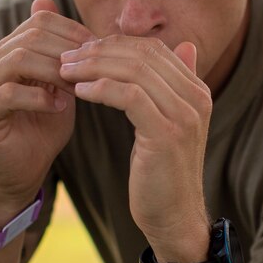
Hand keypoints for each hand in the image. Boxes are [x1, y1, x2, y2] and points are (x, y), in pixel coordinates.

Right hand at [0, 0, 94, 222]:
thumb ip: (65, 57)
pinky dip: (40, 98)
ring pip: (20, 59)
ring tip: (78, 88)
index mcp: (9, 51)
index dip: (73, 31)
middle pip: (31, 36)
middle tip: (94, 69)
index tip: (100, 50)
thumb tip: (76, 21)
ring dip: (55, 72)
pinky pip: (10, 93)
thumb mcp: (61, 87)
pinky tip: (60, 107)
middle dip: (69, 51)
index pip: (40, 21)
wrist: (21, 171)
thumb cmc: (43, 128)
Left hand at [60, 35, 211, 259]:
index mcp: (196, 91)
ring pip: (134, 70)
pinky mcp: (167, 133)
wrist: (175, 218)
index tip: (81, 51)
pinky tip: (80, 92)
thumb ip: (169, 88)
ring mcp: (184, 115)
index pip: (153, 49)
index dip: (114, 44)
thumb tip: (183, 46)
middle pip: (143, 54)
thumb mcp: (167, 126)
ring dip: (94, 67)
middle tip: (66, 57)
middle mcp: (196, 98)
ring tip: (66, 71)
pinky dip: (101, 88)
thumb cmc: (162, 175)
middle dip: (99, 51)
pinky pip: (130, 96)